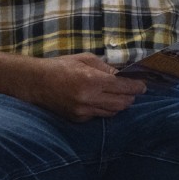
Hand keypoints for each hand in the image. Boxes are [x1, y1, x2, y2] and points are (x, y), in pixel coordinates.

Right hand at [24, 53, 145, 121]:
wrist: (35, 83)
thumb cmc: (61, 66)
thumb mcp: (86, 59)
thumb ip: (107, 68)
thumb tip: (124, 74)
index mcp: (91, 81)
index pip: (124, 87)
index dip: (137, 86)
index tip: (143, 85)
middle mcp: (88, 99)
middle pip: (122, 103)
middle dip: (130, 96)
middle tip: (132, 89)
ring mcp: (83, 112)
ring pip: (113, 112)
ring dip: (119, 104)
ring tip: (117, 94)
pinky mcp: (78, 119)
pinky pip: (99, 115)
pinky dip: (104, 109)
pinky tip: (100, 100)